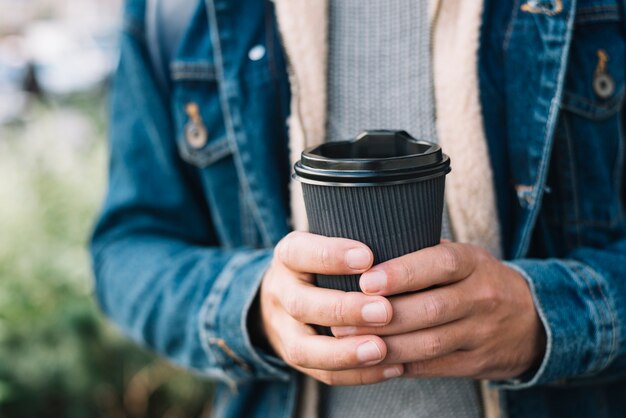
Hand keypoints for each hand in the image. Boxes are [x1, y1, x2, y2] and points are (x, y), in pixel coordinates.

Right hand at [259, 231, 403, 384]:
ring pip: (304, 348)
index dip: (331, 256)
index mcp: (288, 256)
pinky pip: (322, 373)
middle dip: (344, 309)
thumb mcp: (325, 239)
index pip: (300, 252)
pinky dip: (357, 374)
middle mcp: (280, 292)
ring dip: (346, 352)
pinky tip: (391, 367)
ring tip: (382, 349)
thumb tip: (401, 234)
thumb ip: (352, 237)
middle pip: (302, 304)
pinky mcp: (295, 358)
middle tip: (385, 310)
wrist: (282, 295)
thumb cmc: (321, 262)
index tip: (368, 257)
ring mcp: (283, 329)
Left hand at [331, 243, 545, 379]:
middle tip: (343, 316)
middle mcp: (481, 297)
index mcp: (473, 263)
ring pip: (430, 342)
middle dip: (384, 315)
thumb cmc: (477, 280)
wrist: (532, 320)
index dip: (402, 272)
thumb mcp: (462, 257)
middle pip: (431, 308)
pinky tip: (375, 360)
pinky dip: (403, 365)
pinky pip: (435, 367)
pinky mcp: (477, 362)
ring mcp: (482, 332)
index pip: (440, 263)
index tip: (367, 280)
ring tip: (350, 341)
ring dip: (387, 344)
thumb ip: (421, 252)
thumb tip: (364, 247)